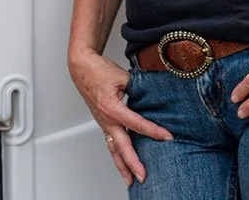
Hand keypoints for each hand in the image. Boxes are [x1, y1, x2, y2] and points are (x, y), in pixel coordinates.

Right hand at [69, 50, 172, 185]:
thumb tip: (152, 95)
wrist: (82, 67)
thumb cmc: (99, 70)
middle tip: (143, 176)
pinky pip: (109, 142)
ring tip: (130, 180)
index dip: (154, 131)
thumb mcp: (122, 76)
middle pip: (122, 146)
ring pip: (113, 149)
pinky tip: (121, 162)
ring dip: (122, 166)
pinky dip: (116, 154)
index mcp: (112, 108)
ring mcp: (103, 123)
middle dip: (133, 163)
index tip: (167, 137)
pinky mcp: (102, 122)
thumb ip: (138, 87)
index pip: (137, 124)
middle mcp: (106, 119)